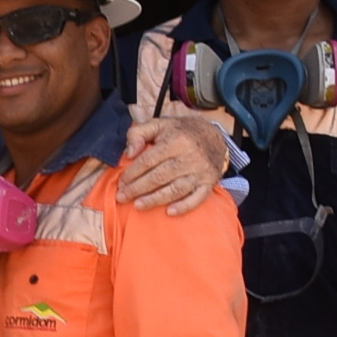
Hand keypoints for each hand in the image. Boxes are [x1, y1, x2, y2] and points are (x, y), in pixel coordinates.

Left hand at [110, 113, 233, 213]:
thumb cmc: (181, 132)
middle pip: (159, 176)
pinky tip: (169, 212)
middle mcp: (190, 156)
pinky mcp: (209, 183)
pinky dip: (184, 206)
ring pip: (175, 189)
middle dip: (138, 188)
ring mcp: (201, 171)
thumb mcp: (159, 124)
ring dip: (155, 199)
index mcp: (176, 140)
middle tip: (122, 197)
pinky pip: (197, 198)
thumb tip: (129, 154)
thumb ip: (138, 133)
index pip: (149, 160)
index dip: (133, 173)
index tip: (121, 182)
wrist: (215, 135)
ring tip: (138, 206)